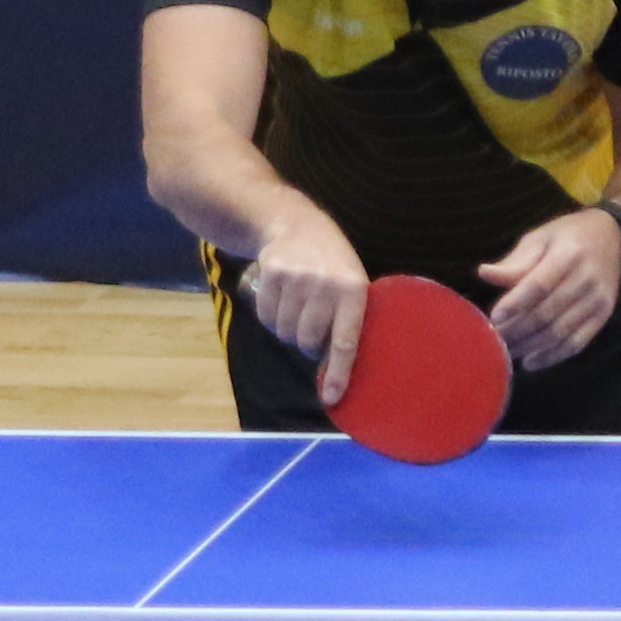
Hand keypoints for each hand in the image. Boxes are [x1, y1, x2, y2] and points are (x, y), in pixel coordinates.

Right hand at [244, 211, 371, 406]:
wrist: (295, 223)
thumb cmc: (331, 264)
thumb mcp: (351, 282)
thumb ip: (346, 320)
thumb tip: (336, 373)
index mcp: (354, 290)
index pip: (346, 341)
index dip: (339, 373)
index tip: (332, 397)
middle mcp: (327, 284)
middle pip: (307, 341)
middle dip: (306, 344)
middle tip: (308, 329)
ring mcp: (298, 277)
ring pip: (284, 331)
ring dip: (286, 329)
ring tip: (295, 307)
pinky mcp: (273, 272)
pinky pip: (266, 316)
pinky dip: (270, 315)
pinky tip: (279, 298)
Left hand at [479, 207, 620, 372]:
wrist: (609, 234)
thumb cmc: (566, 235)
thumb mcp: (539, 239)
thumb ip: (515, 262)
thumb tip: (484, 274)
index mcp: (568, 253)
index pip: (539, 284)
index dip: (515, 303)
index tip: (494, 318)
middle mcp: (587, 278)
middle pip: (547, 312)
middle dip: (517, 330)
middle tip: (494, 340)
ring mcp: (598, 299)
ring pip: (560, 332)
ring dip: (530, 347)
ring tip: (507, 353)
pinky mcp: (604, 314)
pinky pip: (577, 343)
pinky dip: (552, 356)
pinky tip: (531, 362)